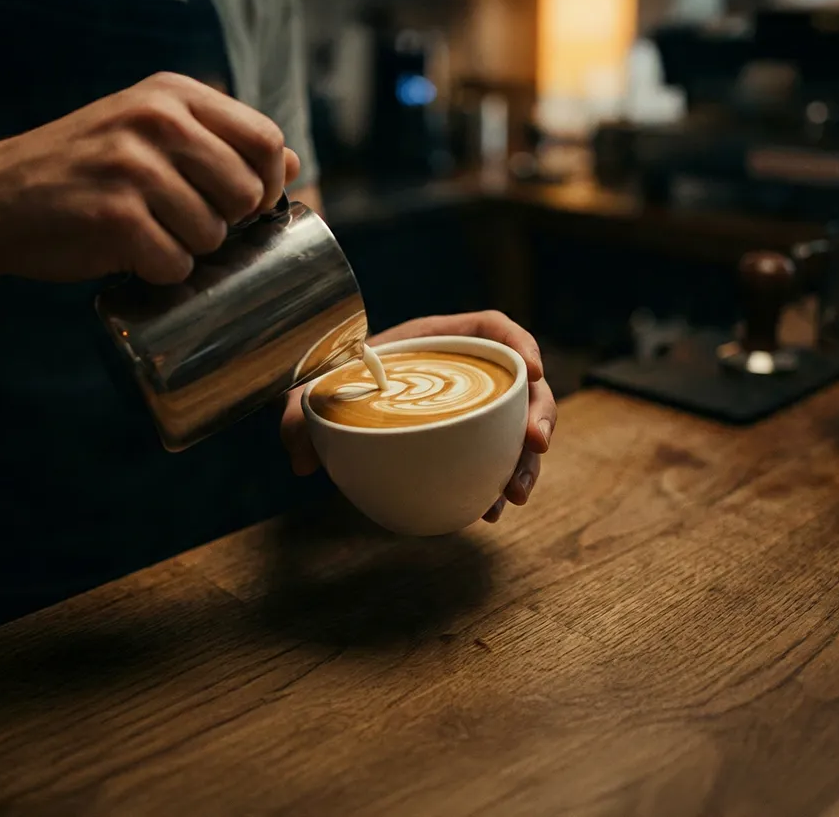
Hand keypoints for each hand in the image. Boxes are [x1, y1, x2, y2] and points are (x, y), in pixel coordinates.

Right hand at [0, 71, 299, 284]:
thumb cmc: (83, 170)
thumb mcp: (148, 132)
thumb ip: (218, 140)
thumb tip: (292, 162)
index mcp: (173, 94)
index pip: (266, 139)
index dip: (269, 183)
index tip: (247, 206)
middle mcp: (157, 120)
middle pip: (248, 191)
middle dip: (229, 223)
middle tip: (186, 223)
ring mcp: (134, 166)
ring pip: (214, 234)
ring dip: (190, 249)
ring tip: (149, 234)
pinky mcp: (115, 215)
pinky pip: (175, 263)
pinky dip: (159, 272)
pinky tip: (129, 255)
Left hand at [280, 310, 557, 522]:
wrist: (333, 406)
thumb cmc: (331, 384)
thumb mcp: (312, 392)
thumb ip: (299, 415)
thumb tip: (302, 461)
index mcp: (436, 340)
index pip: (493, 329)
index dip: (522, 343)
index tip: (536, 371)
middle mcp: (463, 371)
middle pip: (522, 383)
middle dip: (539, 415)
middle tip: (535, 449)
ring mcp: (471, 406)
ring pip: (518, 427)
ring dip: (526, 462)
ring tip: (513, 497)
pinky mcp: (467, 439)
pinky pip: (497, 458)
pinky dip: (498, 484)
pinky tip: (489, 510)